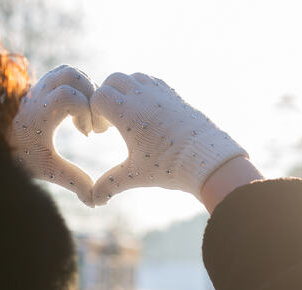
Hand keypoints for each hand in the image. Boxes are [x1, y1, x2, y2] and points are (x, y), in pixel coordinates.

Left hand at [8, 65, 107, 206]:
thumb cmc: (21, 159)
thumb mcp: (48, 171)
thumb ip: (73, 181)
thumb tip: (94, 201)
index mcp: (39, 114)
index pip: (69, 95)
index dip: (85, 110)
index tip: (86, 133)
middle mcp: (37, 95)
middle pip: (72, 75)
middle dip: (90, 95)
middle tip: (89, 122)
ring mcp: (37, 87)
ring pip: (68, 71)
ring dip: (84, 89)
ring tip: (84, 115)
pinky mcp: (39, 86)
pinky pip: (62, 75)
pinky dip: (75, 87)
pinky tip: (74, 111)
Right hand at [90, 72, 247, 204]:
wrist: (207, 159)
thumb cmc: (168, 167)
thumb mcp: (135, 176)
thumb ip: (110, 185)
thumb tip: (94, 201)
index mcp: (127, 112)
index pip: (98, 96)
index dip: (95, 112)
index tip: (103, 131)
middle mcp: (142, 96)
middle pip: (113, 80)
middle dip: (107, 97)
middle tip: (113, 122)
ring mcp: (160, 92)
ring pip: (134, 77)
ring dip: (125, 90)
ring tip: (130, 116)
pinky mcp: (174, 94)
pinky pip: (152, 81)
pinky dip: (143, 90)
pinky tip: (148, 113)